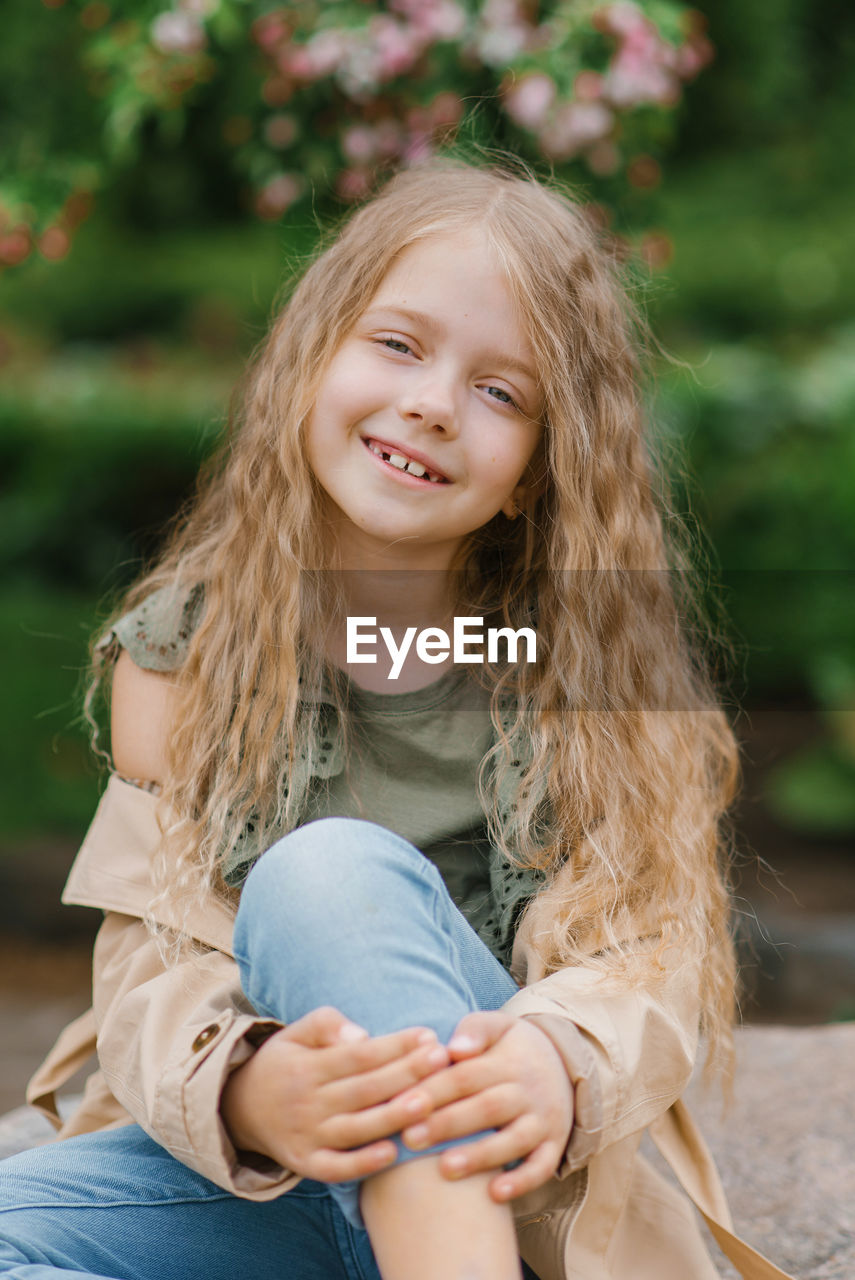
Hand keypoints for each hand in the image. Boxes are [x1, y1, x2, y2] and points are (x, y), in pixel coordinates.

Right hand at [220, 1006, 448, 1182]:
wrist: (240, 1107)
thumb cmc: (286, 1062)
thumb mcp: (297, 1032)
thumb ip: (328, 1024)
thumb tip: (361, 1035)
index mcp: (308, 1066)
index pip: (359, 1055)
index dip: (394, 1045)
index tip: (428, 1035)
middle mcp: (307, 1102)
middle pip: (364, 1089)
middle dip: (406, 1074)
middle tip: (442, 1060)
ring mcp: (307, 1136)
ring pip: (356, 1128)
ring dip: (393, 1116)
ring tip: (429, 1102)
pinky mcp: (306, 1164)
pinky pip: (336, 1168)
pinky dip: (362, 1164)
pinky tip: (393, 1153)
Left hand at [397, 1011, 573, 1202]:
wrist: (565, 1062)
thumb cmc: (511, 1047)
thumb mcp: (497, 1026)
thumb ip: (474, 1031)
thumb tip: (454, 1048)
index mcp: (508, 1060)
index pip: (467, 1075)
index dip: (435, 1091)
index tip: (402, 1105)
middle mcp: (528, 1091)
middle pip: (487, 1107)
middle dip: (448, 1125)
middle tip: (410, 1139)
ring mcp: (543, 1120)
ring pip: (514, 1140)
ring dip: (480, 1156)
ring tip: (445, 1169)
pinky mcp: (554, 1144)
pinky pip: (542, 1166)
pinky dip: (521, 1182)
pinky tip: (494, 1194)